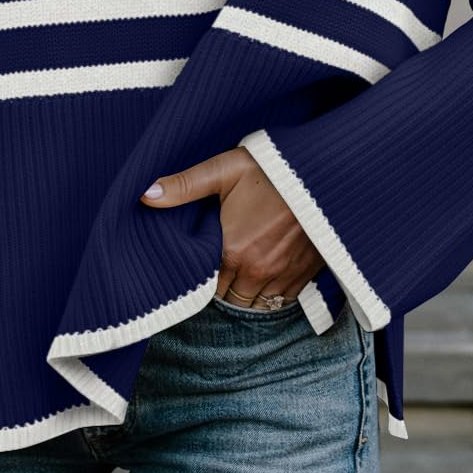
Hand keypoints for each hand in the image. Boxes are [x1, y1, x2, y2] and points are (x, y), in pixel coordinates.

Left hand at [140, 146, 324, 306]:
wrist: (327, 169)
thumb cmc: (272, 167)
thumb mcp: (225, 169)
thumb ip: (184, 186)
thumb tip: (145, 195)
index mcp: (231, 250)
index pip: (206, 284)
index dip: (204, 274)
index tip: (206, 260)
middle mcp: (256, 270)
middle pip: (230, 298)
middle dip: (224, 286)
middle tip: (223, 265)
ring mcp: (283, 275)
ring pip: (256, 304)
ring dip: (248, 293)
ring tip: (243, 272)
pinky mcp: (307, 275)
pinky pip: (283, 301)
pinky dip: (273, 294)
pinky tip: (268, 274)